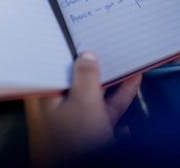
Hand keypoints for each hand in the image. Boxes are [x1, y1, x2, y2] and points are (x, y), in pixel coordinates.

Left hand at [25, 52, 140, 166]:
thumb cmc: (73, 145)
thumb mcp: (84, 103)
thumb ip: (86, 76)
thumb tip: (87, 55)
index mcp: (46, 97)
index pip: (54, 64)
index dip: (68, 49)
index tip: (81, 34)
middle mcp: (57, 107)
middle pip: (77, 78)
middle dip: (95, 63)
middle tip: (108, 43)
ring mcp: (75, 121)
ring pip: (95, 93)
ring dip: (112, 78)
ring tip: (127, 58)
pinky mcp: (91, 133)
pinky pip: (107, 108)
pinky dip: (120, 97)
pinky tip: (133, 82)